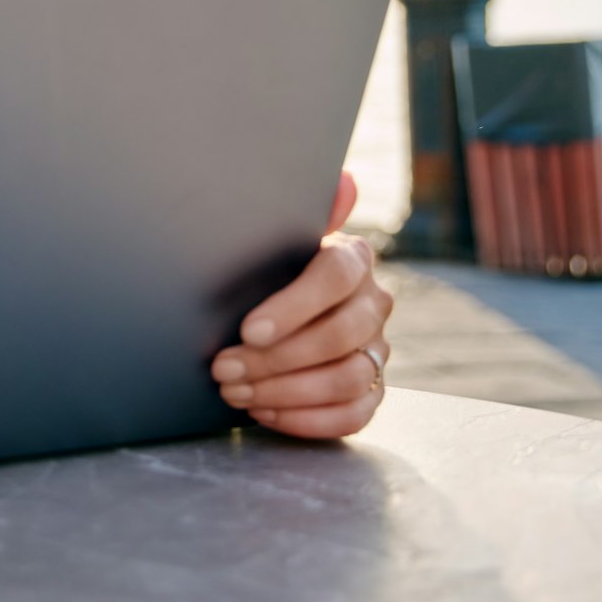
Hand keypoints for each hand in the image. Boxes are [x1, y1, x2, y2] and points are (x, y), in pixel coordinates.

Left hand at [208, 170, 392, 438]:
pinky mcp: (374, 390)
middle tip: (223, 368)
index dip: (293, 307)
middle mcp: (374, 303)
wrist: (275, 311)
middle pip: (339, 335)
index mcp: (353, 258)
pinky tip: (265, 413)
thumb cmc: (269, 268)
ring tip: (235, 392)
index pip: (335, 277)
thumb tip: (344, 181)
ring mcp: (378, 349)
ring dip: (285, 391)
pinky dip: (307, 419)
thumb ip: (305, 211)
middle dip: (275, 359)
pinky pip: (355, 415)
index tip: (248, 330)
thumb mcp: (274, 237)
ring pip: (346, 379)